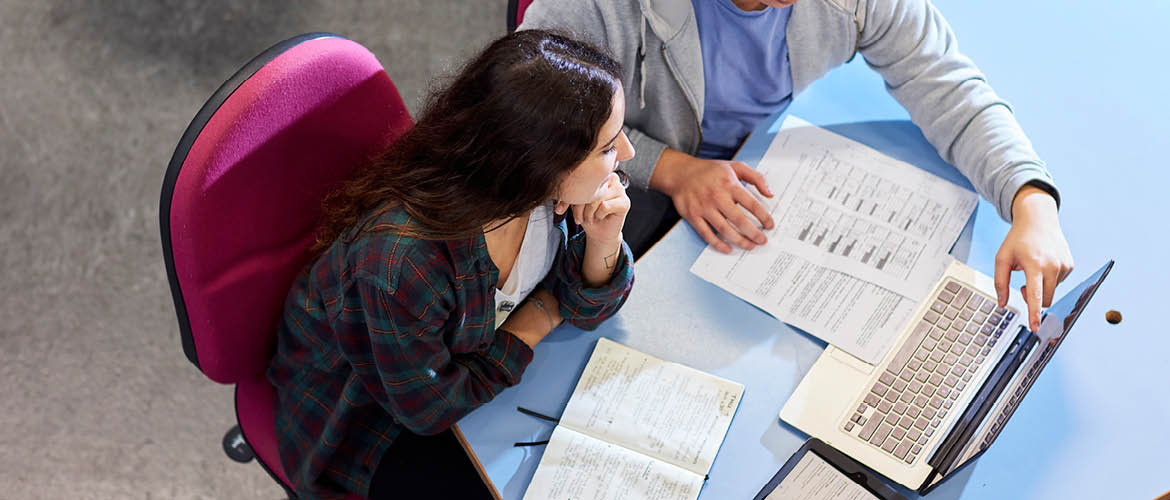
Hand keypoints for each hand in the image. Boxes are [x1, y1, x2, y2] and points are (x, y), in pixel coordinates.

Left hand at [561, 172, 629, 245]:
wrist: (599, 232)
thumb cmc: (587, 214)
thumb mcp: (575, 201)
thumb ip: (571, 192)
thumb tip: (563, 190)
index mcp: (600, 173)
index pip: (583, 178)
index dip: (572, 194)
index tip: (562, 208)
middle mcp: (612, 178)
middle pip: (591, 187)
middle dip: (580, 205)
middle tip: (578, 217)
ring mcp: (620, 189)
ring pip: (598, 197)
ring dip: (589, 212)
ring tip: (588, 218)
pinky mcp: (625, 202)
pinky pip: (605, 206)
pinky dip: (599, 214)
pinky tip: (600, 217)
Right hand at [650, 148, 773, 252]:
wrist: (681, 172)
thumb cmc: (709, 171)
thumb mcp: (735, 166)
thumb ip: (756, 178)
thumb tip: (770, 194)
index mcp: (730, 184)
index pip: (752, 204)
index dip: (764, 216)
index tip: (770, 225)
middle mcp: (717, 196)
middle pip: (739, 220)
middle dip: (754, 233)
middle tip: (762, 240)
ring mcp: (704, 207)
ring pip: (724, 229)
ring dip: (739, 240)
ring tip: (749, 246)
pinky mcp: (693, 216)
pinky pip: (707, 234)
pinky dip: (718, 244)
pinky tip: (728, 248)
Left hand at [994, 186, 1073, 331]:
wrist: (1038, 220)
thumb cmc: (1018, 239)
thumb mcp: (1002, 258)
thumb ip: (1000, 282)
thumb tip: (1002, 304)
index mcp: (1034, 264)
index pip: (1035, 295)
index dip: (1034, 313)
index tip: (1036, 327)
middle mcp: (1053, 266)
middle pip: (1045, 299)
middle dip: (1033, 299)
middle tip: (1022, 285)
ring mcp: (1064, 265)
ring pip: (1052, 292)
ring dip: (1041, 287)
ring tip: (1033, 268)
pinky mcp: (1070, 265)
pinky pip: (1058, 283)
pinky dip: (1049, 280)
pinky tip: (1044, 264)